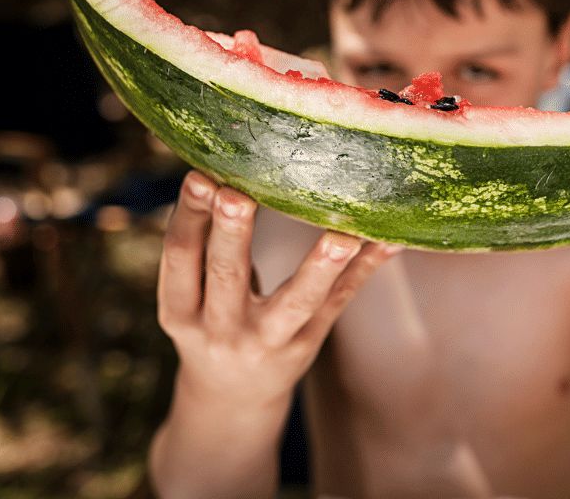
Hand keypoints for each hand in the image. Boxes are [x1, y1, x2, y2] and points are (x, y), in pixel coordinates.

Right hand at [157, 170, 400, 411]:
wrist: (233, 399)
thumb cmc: (210, 323)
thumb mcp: (188, 298)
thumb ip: (200, 248)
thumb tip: (215, 170)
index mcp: (180, 310)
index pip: (180, 257)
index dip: (189, 217)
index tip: (200, 175)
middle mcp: (221, 327)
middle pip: (226, 274)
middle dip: (232, 232)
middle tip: (239, 194)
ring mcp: (269, 339)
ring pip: (296, 300)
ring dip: (320, 266)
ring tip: (342, 236)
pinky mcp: (309, 342)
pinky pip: (339, 302)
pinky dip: (365, 269)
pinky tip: (390, 241)